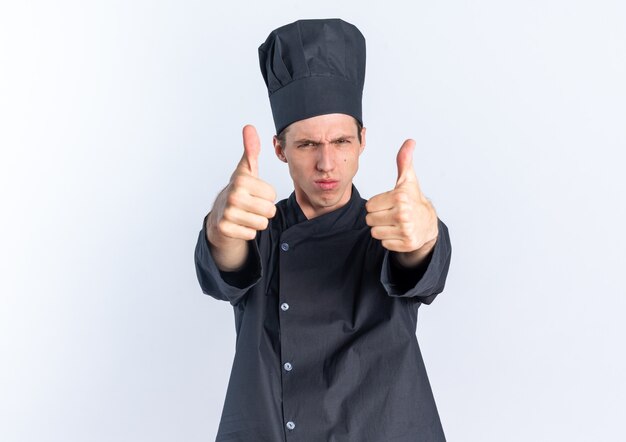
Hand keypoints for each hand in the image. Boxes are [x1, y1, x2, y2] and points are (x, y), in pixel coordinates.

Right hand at [206, 125, 276, 248]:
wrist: (219, 215)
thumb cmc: (238, 191)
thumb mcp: (246, 170)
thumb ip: (251, 150)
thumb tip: (249, 127)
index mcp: (241, 180)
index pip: (272, 194)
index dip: (266, 195)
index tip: (254, 192)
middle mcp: (233, 195)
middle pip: (270, 210)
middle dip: (264, 210)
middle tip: (251, 205)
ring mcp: (227, 213)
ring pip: (262, 223)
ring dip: (257, 221)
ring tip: (246, 214)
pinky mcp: (225, 229)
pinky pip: (252, 234)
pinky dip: (248, 231)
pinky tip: (240, 224)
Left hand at [365, 139, 438, 264]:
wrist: (428, 223)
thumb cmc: (413, 199)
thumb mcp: (408, 180)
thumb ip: (404, 161)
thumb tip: (410, 141)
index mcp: (400, 197)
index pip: (369, 205)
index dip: (377, 205)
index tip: (389, 203)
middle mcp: (403, 214)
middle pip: (369, 219)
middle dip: (377, 217)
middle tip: (390, 214)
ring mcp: (406, 230)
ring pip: (374, 232)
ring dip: (381, 229)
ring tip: (393, 223)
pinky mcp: (407, 243)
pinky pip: (383, 243)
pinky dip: (389, 240)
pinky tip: (398, 233)